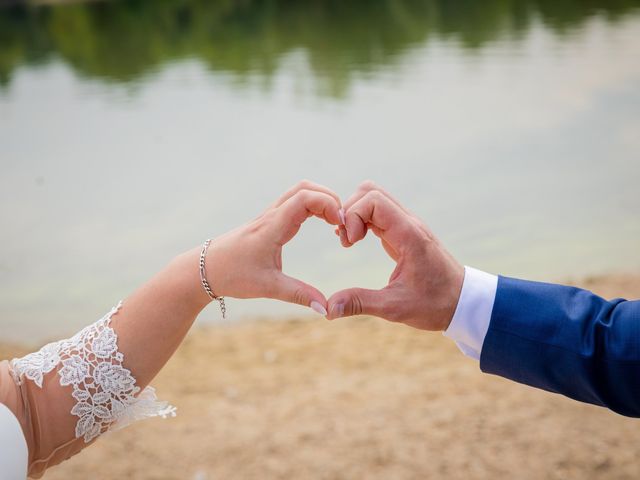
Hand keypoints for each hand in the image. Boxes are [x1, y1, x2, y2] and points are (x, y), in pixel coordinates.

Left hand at [206, 181, 341, 313]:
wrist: (204, 269)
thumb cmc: (232, 276)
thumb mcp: (268, 287)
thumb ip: (299, 295)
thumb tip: (325, 308)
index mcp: (272, 226)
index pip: (304, 198)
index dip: (328, 205)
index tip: (340, 226)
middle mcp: (272, 215)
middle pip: (305, 188)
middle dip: (329, 198)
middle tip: (342, 222)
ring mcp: (270, 215)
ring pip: (299, 191)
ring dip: (321, 200)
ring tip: (335, 222)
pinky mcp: (269, 220)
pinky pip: (294, 202)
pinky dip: (313, 205)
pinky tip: (322, 222)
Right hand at [327, 181, 463, 330]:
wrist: (463, 302)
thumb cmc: (435, 304)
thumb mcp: (395, 308)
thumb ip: (361, 303)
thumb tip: (328, 309)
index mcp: (409, 235)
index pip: (374, 200)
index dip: (353, 215)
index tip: (349, 243)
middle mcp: (409, 223)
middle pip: (371, 192)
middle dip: (350, 211)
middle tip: (346, 241)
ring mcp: (407, 225)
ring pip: (375, 198)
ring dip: (356, 214)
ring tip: (349, 241)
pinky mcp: (404, 232)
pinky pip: (379, 213)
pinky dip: (363, 220)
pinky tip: (355, 241)